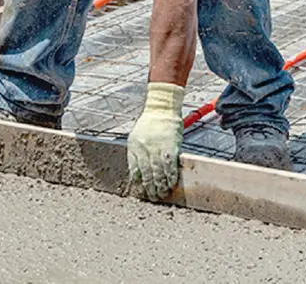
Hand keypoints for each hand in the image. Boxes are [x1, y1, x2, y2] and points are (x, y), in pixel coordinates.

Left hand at [127, 82, 183, 201]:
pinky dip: (171, 175)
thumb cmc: (150, 122)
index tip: (142, 192)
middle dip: (150, 188)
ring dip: (161, 185)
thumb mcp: (136, 137)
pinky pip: (169, 165)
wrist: (161, 108)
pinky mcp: (170, 146)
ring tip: (164, 193)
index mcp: (133, 147)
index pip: (134, 170)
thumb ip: (136, 154)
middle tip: (154, 197)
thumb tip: (137, 174)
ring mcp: (156, 147)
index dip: (139, 183)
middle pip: (146, 174)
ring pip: (158, 172)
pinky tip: (172, 182)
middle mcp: (143, 148)